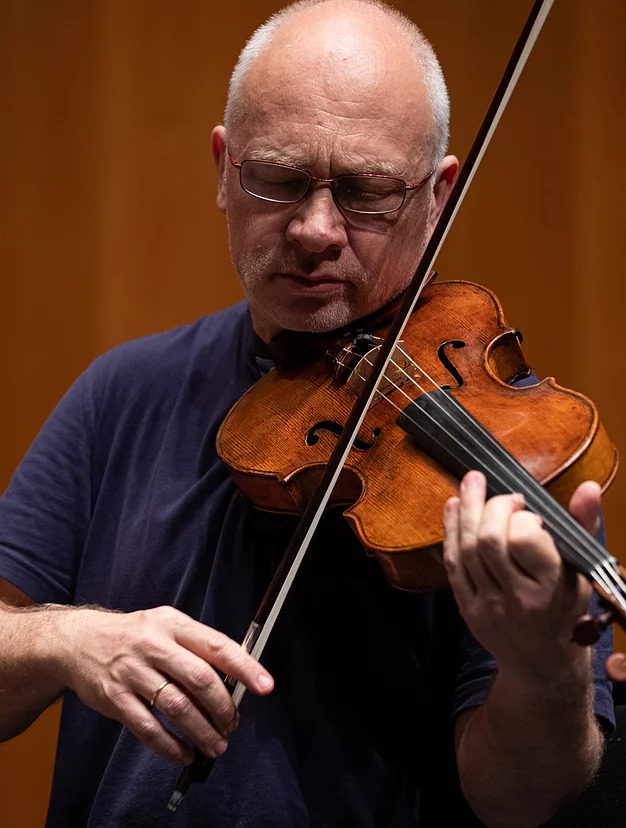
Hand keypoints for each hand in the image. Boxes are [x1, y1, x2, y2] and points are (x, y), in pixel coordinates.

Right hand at [47, 605, 273, 764]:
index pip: (216, 645)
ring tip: (215, 745)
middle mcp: (153, 645)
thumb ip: (197, 648)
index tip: (265, 686)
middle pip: (199, 679)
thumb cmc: (135, 636)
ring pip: (176, 707)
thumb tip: (234, 680)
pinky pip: (148, 728)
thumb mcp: (166, 625)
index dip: (244, 667)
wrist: (78, 641)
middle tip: (232, 725)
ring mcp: (132, 672)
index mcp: (173, 624)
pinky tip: (184, 753)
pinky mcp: (114, 699)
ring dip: (201, 731)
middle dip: (222, 707)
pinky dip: (170, 746)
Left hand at [442, 471, 600, 681]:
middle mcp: (517, 598)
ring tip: (471, 483)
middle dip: (492, 506)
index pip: (525, 540)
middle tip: (503, 495)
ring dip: (465, 509)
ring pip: (466, 549)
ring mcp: (488, 605)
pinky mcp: (466, 608)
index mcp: (550, 588)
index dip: (523, 517)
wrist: (541, 662)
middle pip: (490, 541)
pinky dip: (450, 530)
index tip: (529, 511)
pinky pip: (451, 564)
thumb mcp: (581, 571)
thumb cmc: (564, 609)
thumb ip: (581, 526)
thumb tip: (588, 487)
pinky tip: (452, 506)